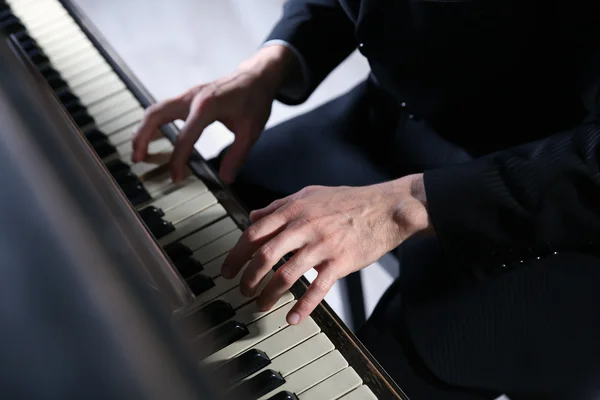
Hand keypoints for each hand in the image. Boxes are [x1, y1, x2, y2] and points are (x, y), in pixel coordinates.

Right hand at [131, 45, 298, 182]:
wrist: (256, 78)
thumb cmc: (254, 100)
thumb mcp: (251, 131)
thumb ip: (237, 155)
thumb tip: (227, 178)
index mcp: (207, 106)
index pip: (185, 137)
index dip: (177, 160)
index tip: (176, 177)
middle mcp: (192, 97)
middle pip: (156, 115)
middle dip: (143, 137)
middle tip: (138, 159)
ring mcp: (188, 95)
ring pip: (155, 110)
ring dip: (142, 129)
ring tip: (138, 151)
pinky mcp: (187, 97)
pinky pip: (163, 109)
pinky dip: (152, 123)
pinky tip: (151, 137)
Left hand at [221, 174, 433, 324]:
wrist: (385, 207)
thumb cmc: (349, 200)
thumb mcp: (310, 194)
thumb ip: (279, 205)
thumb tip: (254, 216)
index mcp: (294, 210)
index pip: (255, 233)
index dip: (236, 253)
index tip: (228, 268)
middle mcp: (304, 227)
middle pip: (264, 255)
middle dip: (248, 277)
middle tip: (241, 290)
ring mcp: (322, 245)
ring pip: (286, 274)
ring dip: (268, 293)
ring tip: (260, 304)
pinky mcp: (340, 262)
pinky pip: (318, 288)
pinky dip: (303, 306)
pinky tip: (293, 318)